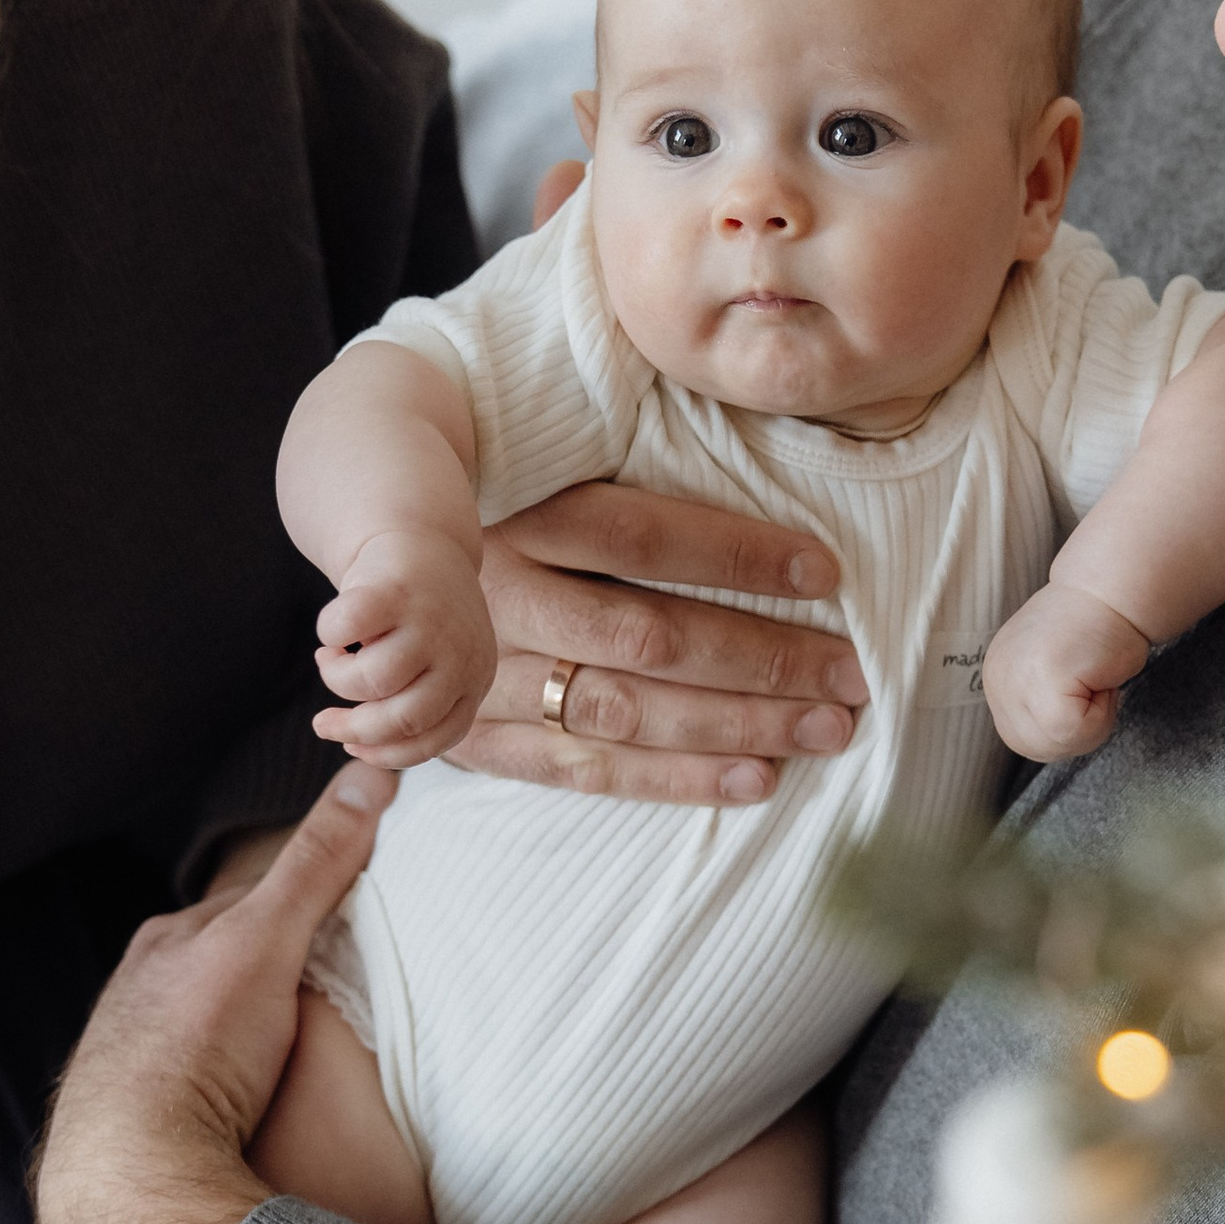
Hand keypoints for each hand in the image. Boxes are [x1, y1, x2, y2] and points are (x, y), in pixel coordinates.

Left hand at [34, 767, 395, 1223]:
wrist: (130, 1171)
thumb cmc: (197, 1046)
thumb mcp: (268, 939)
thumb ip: (318, 861)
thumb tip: (373, 774)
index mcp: (166, 942)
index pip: (246, 904)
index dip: (300, 904)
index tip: (348, 916)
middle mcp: (137, 993)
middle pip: (221, 967)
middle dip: (268, 973)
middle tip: (332, 990)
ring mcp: (131, 1058)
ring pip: (202, 1029)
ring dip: (243, 1037)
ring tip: (295, 1058)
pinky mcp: (138, 1121)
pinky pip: (193, 1087)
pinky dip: (225, 1088)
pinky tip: (250, 1110)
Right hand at [313, 527, 496, 765]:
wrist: (419, 538)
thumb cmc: (418, 616)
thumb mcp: (433, 664)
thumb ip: (412, 704)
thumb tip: (360, 743)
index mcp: (474, 678)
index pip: (438, 738)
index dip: (388, 754)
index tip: (353, 748)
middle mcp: (461, 652)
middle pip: (404, 719)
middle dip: (353, 730)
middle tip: (323, 724)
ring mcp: (430, 620)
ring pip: (372, 680)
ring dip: (337, 679)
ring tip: (331, 660)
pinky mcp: (395, 588)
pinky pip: (345, 631)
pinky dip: (328, 636)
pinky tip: (332, 632)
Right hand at [456, 482, 868, 806]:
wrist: (374, 572)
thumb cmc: (493, 501)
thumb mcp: (539, 460)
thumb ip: (624, 450)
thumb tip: (758, 442)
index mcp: (514, 512)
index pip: (641, 535)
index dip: (737, 555)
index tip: (826, 573)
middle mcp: (495, 597)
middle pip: (647, 635)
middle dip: (762, 659)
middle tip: (850, 676)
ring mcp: (480, 676)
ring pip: (624, 709)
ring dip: (736, 725)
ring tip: (825, 729)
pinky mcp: (473, 738)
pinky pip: (584, 770)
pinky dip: (674, 780)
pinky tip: (755, 780)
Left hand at [978, 579, 1153, 762]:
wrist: (1114, 590)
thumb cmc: (1096, 630)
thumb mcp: (1050, 672)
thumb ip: (1038, 702)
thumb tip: (1048, 734)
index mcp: (996, 677)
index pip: (1023, 740)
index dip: (1064, 727)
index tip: (1080, 683)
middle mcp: (997, 678)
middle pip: (1037, 748)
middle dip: (1077, 730)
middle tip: (1092, 682)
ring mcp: (1014, 678)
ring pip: (1058, 743)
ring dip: (1093, 720)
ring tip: (1095, 676)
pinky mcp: (1040, 679)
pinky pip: (1076, 731)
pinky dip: (1104, 712)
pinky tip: (1102, 675)